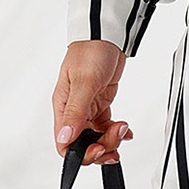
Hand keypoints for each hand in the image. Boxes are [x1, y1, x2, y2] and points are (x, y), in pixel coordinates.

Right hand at [53, 39, 130, 164]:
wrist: (106, 35)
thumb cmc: (90, 50)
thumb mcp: (84, 81)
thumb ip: (76, 111)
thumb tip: (65, 136)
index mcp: (63, 106)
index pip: (64, 142)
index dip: (81, 153)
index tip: (98, 149)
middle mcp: (73, 110)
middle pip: (83, 143)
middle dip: (101, 146)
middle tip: (116, 138)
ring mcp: (87, 107)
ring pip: (96, 136)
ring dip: (111, 138)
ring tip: (123, 128)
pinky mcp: (99, 103)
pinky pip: (105, 126)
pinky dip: (116, 131)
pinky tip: (125, 129)